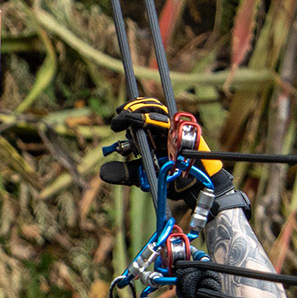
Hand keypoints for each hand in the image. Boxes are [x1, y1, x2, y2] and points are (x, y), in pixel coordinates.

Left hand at [100, 97, 225, 201]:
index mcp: (156, 136)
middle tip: (118, 117)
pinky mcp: (185, 133)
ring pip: (158, 111)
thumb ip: (126, 172)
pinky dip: (153, 119)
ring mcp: (176, 130)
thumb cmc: (172, 179)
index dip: (130, 112)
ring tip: (125, 116)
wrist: (194, 188)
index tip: (116, 119)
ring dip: (140, 110)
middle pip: (150, 108)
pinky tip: (139, 122)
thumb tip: (102, 172)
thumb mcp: (144, 174)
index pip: (144, 115)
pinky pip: (169, 122)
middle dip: (133, 109)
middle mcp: (166, 130)